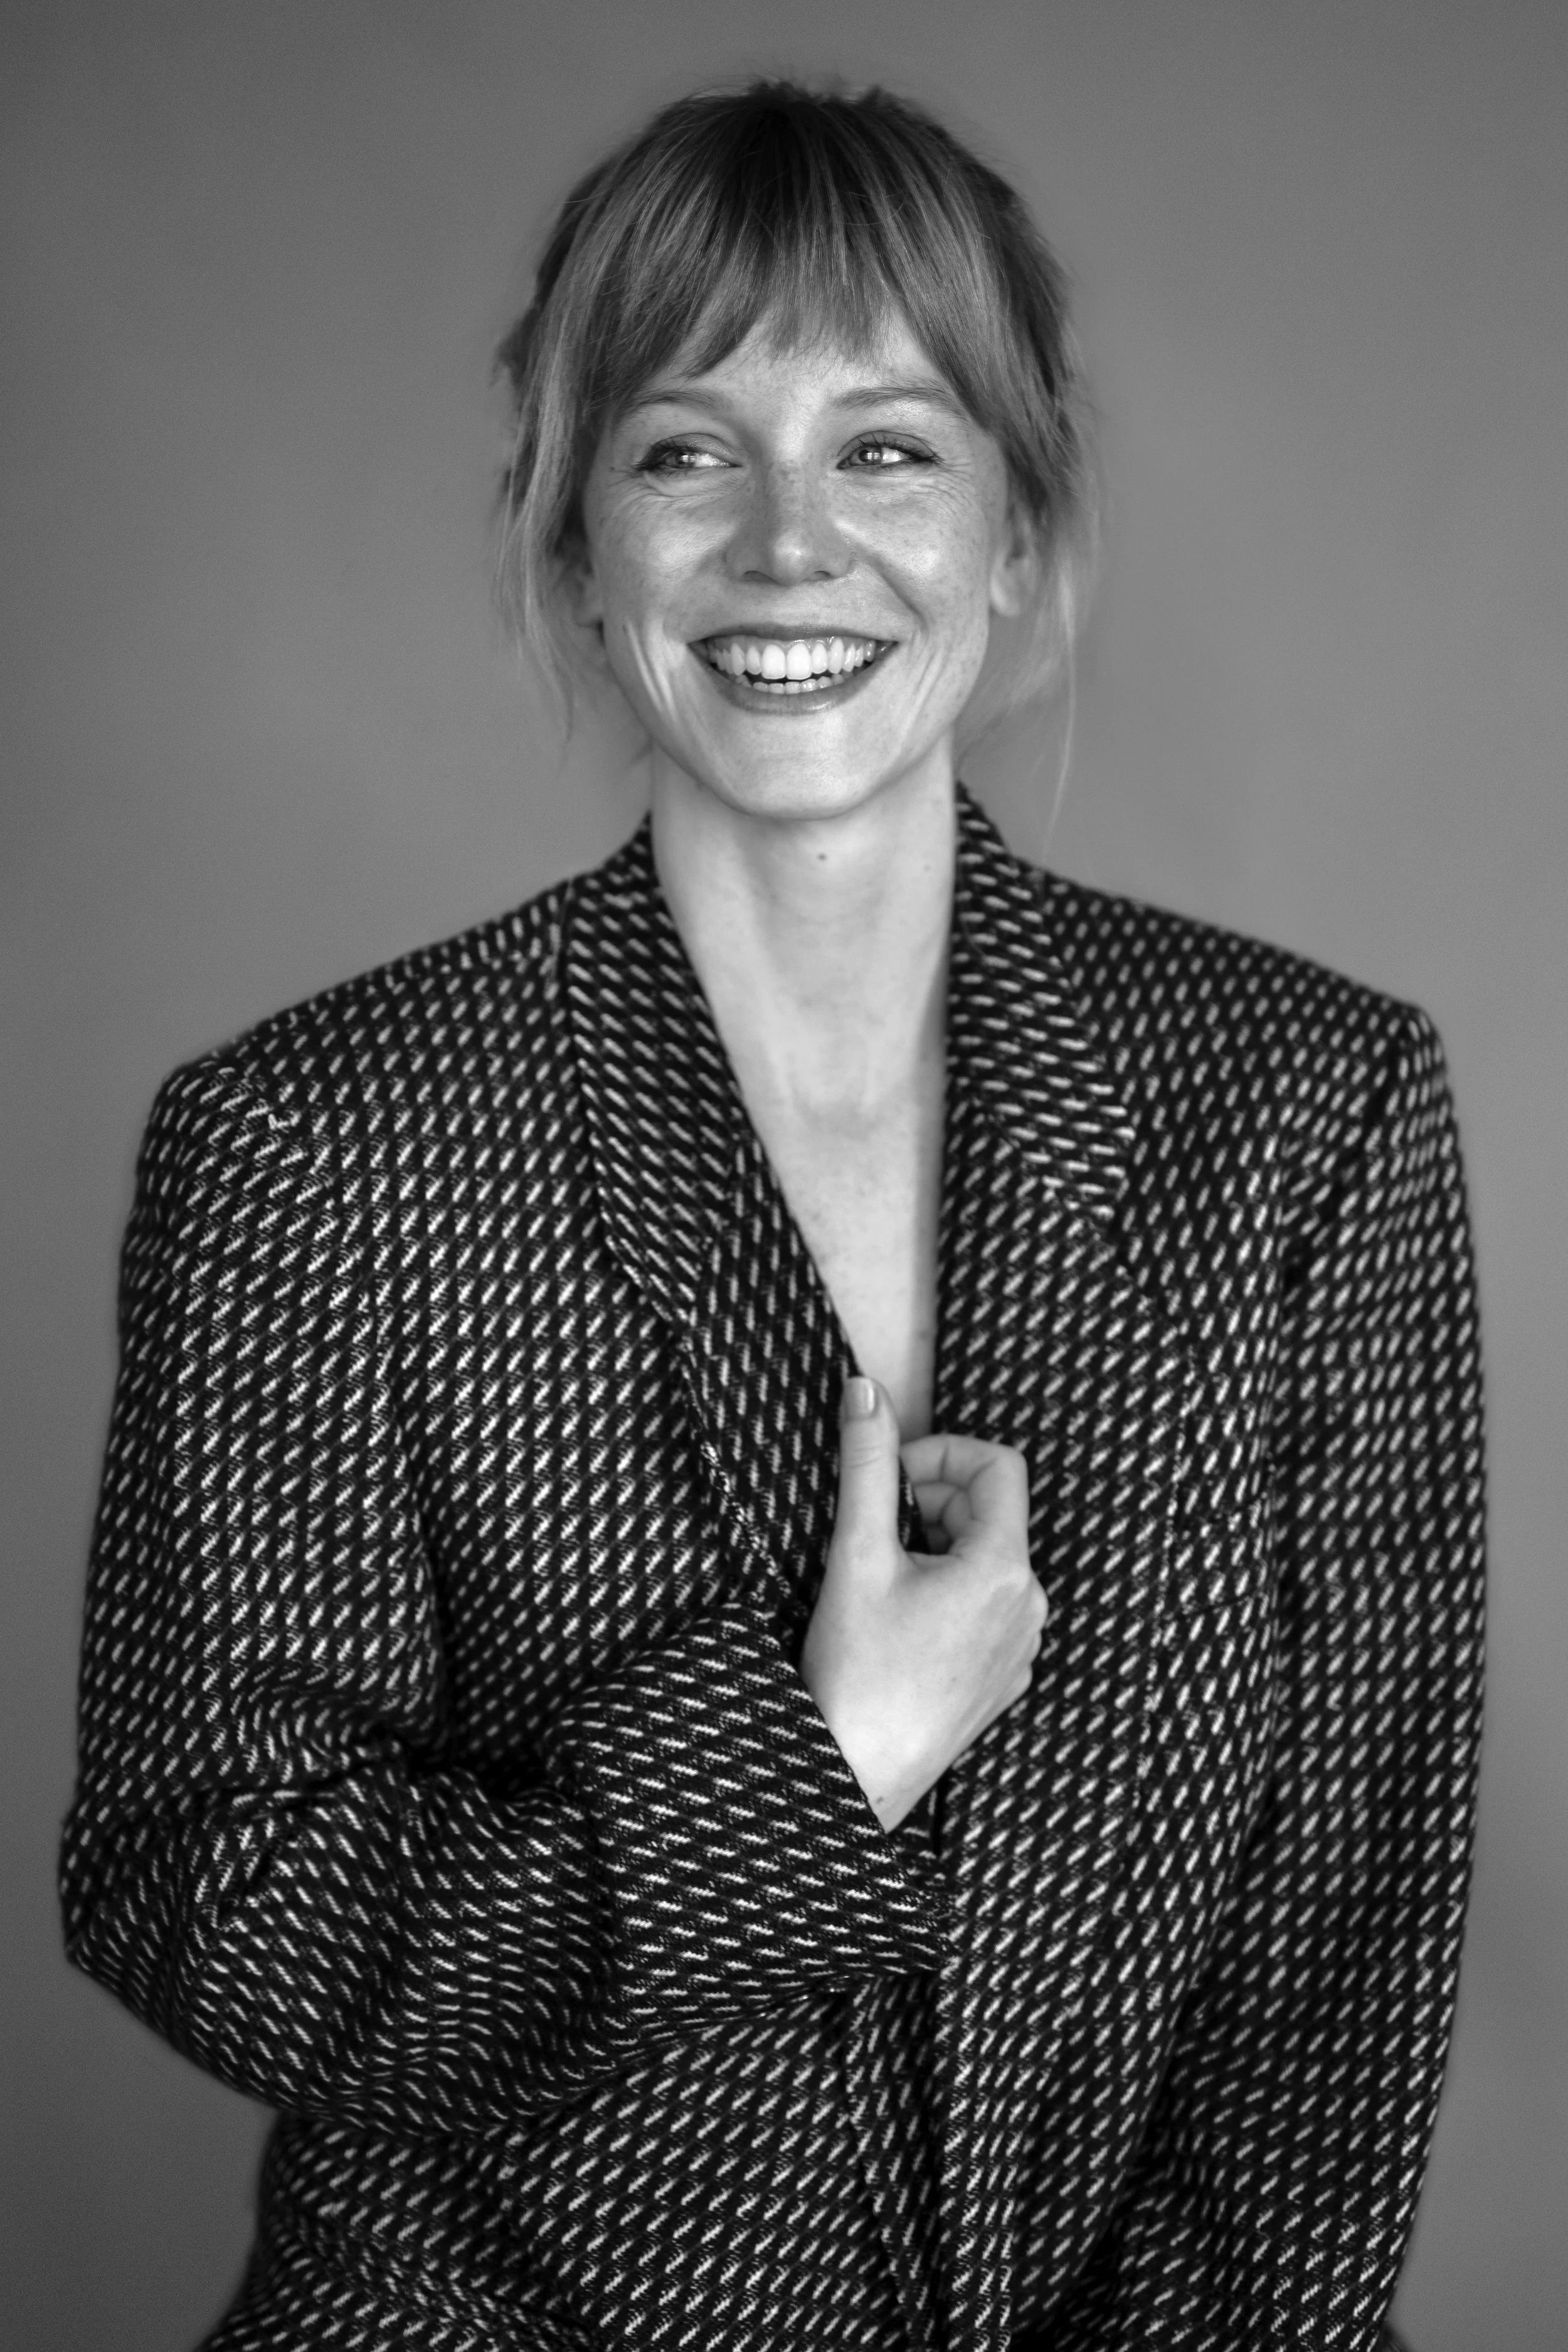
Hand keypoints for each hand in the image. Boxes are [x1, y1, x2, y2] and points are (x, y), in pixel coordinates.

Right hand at [800, 1376, 1045, 1829]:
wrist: (855, 1778)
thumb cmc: (855, 1672)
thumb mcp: (856, 1555)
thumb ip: (868, 1465)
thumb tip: (865, 1390)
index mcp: (1004, 1569)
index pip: (999, 1465)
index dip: (941, 1454)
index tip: (891, 1481)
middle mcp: (1029, 1605)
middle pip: (990, 1512)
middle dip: (930, 1505)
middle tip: (871, 1534)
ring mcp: (1022, 1647)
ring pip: (986, 1560)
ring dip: (935, 1549)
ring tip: (881, 1584)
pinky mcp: (1006, 1679)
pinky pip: (987, 1608)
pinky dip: (946, 1594)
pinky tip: (900, 1626)